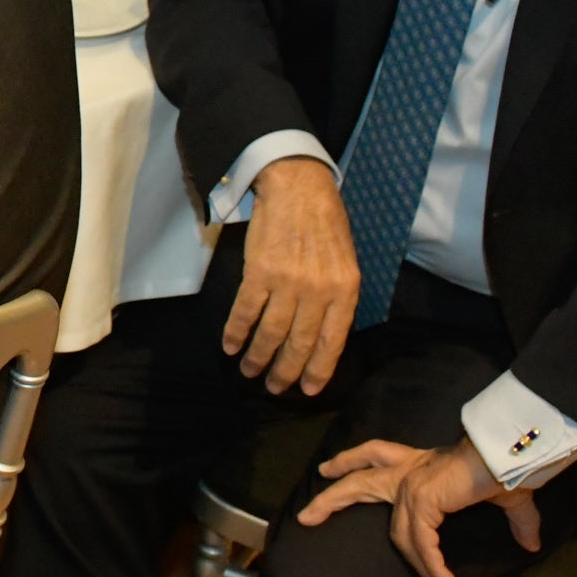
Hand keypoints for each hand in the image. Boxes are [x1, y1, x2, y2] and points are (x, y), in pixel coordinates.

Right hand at [222, 157, 362, 395]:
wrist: (297, 186)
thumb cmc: (325, 223)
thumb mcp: (346, 261)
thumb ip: (338, 297)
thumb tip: (323, 334)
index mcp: (345, 289)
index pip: (332, 341)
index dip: (319, 369)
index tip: (308, 389)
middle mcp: (318, 290)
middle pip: (299, 343)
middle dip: (285, 371)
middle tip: (274, 387)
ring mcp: (288, 282)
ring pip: (271, 332)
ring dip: (258, 356)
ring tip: (249, 371)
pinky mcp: (260, 271)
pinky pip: (246, 311)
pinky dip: (236, 332)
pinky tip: (231, 345)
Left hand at [298, 437, 539, 576]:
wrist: (509, 452)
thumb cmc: (504, 465)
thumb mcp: (506, 496)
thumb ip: (516, 520)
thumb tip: (533, 543)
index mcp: (420, 461)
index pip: (375, 455)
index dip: (351, 461)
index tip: (328, 469)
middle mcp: (409, 469)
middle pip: (358, 479)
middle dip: (331, 498)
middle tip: (305, 515)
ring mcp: (411, 485)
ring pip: (398, 532)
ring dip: (419, 562)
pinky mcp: (421, 500)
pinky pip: (421, 543)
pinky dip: (433, 565)